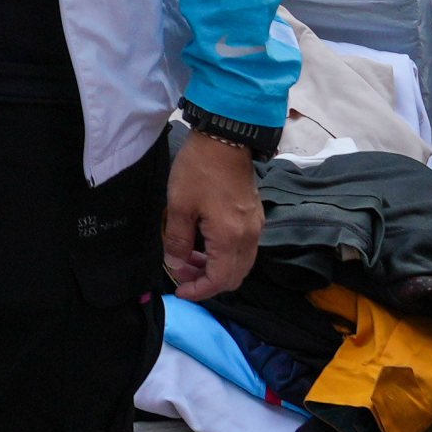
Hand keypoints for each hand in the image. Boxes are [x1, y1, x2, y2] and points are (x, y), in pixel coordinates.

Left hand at [166, 133, 263, 298]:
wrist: (225, 139)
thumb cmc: (199, 170)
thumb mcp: (179, 206)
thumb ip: (177, 240)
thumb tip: (175, 264)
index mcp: (231, 238)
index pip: (220, 280)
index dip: (199, 291)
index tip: (179, 291)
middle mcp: (249, 237)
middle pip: (234, 276)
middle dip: (207, 281)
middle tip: (180, 273)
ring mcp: (255, 227)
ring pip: (240, 264)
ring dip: (215, 268)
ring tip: (187, 258)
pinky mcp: (254, 217)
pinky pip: (243, 249)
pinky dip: (224, 255)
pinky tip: (202, 244)